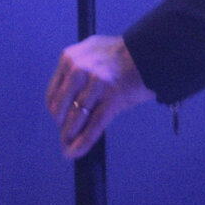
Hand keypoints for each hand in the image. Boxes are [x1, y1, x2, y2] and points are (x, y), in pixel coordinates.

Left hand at [46, 34, 154, 158]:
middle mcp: (79, 69)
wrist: (151, 52)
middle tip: (65, 137)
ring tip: (68, 149)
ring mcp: (95, 83)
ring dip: (70, 137)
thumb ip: (76, 69)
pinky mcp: (112, 97)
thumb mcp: (91, 51)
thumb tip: (68, 97)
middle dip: (62, 126)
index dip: (55, 110)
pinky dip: (83, 142)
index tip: (58, 121)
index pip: (53, 92)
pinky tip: (75, 152)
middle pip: (61, 107)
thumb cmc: (123, 54)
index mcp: (69, 58)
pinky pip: (94, 124)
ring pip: (76, 118)